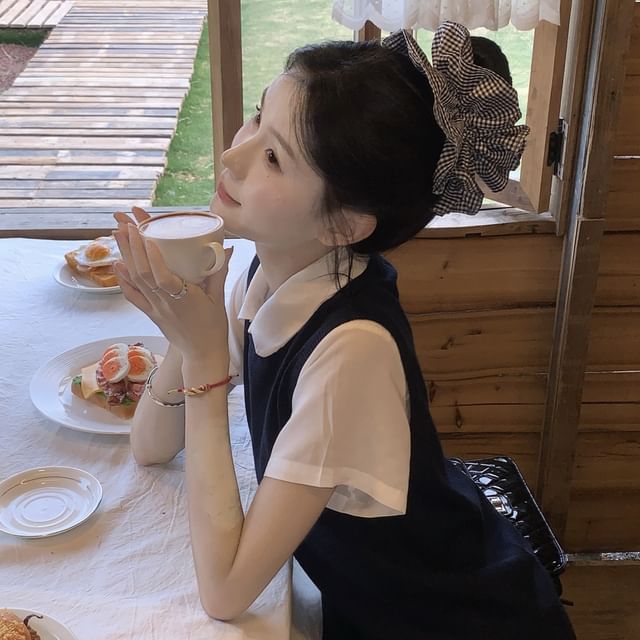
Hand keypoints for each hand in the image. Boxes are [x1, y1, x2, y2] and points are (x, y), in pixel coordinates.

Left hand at [112, 210, 232, 364]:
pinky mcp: (150, 313)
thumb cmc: (212, 327)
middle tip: (126, 223)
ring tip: (118, 233)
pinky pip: (133, 295)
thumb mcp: (219, 298)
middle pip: (142, 273)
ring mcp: (155, 308)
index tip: (147, 236)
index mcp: (184, 299)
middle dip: (133, 246)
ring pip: (135, 279)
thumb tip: (226, 248)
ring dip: (125, 255)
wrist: (202, 354)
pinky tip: (118, 263)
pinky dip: (123, 278)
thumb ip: (220, 272)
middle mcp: (165, 302)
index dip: (152, 258)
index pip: (163, 277)